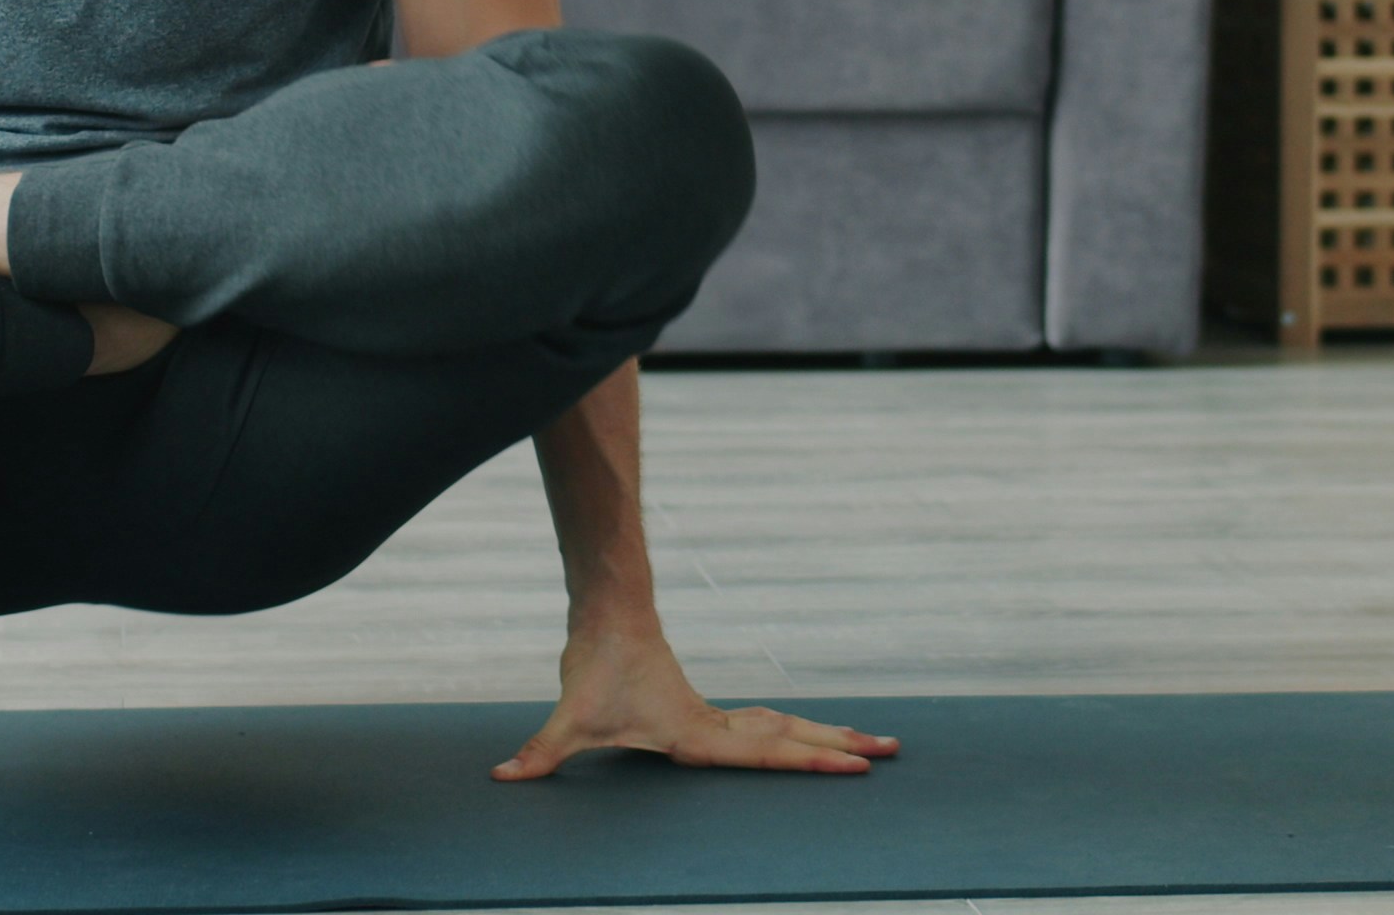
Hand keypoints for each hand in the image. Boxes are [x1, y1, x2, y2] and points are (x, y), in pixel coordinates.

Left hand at [493, 627, 894, 779]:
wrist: (608, 614)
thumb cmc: (594, 667)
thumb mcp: (568, 717)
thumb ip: (539, 752)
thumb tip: (501, 779)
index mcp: (698, 734)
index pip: (766, 753)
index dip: (812, 761)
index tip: (855, 764)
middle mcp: (717, 726)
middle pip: (792, 737)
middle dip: (841, 746)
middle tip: (892, 752)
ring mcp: (718, 717)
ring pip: (786, 727)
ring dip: (828, 736)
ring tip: (876, 744)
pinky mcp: (708, 712)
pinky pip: (767, 726)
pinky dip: (799, 734)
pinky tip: (813, 741)